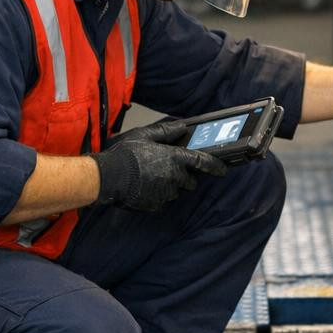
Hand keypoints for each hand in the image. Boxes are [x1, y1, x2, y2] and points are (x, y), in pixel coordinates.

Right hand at [91, 121, 227, 211]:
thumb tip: (181, 127)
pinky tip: (145, 186)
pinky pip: (162, 201)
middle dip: (185, 177)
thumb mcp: (145, 135)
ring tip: (152, 177)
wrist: (109, 177)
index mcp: (174, 158)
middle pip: (190, 181)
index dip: (215, 166)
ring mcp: (166, 193)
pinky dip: (158, 195)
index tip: (222, 169)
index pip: (202, 162)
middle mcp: (174, 177)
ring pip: (176, 191)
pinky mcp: (156, 204)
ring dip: (170, 186)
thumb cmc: (125, 154)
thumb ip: (166, 131)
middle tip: (170, 169)